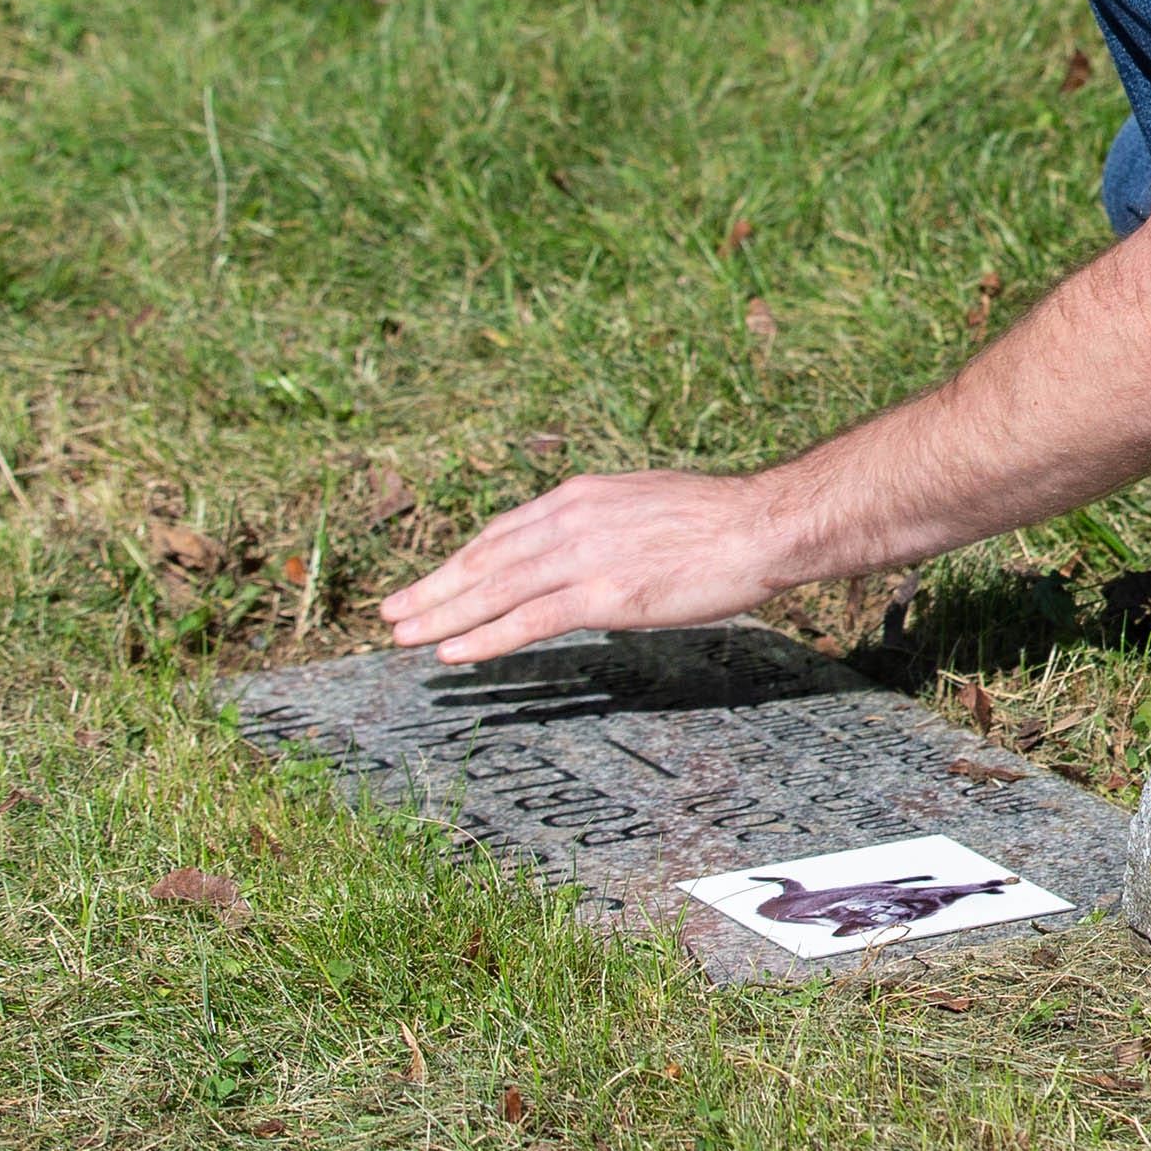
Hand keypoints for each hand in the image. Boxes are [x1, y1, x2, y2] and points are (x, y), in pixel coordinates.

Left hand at [379, 468, 804, 664]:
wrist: (760, 526)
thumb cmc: (720, 522)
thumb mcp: (648, 506)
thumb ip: (607, 527)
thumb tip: (589, 555)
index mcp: (581, 496)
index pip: (503, 531)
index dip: (461, 559)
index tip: (433, 579)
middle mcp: (570, 520)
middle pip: (484, 558)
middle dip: (433, 586)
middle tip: (390, 611)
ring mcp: (582, 557)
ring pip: (493, 589)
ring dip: (441, 613)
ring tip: (402, 635)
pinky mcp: (600, 594)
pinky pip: (526, 620)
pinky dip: (482, 637)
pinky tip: (451, 653)